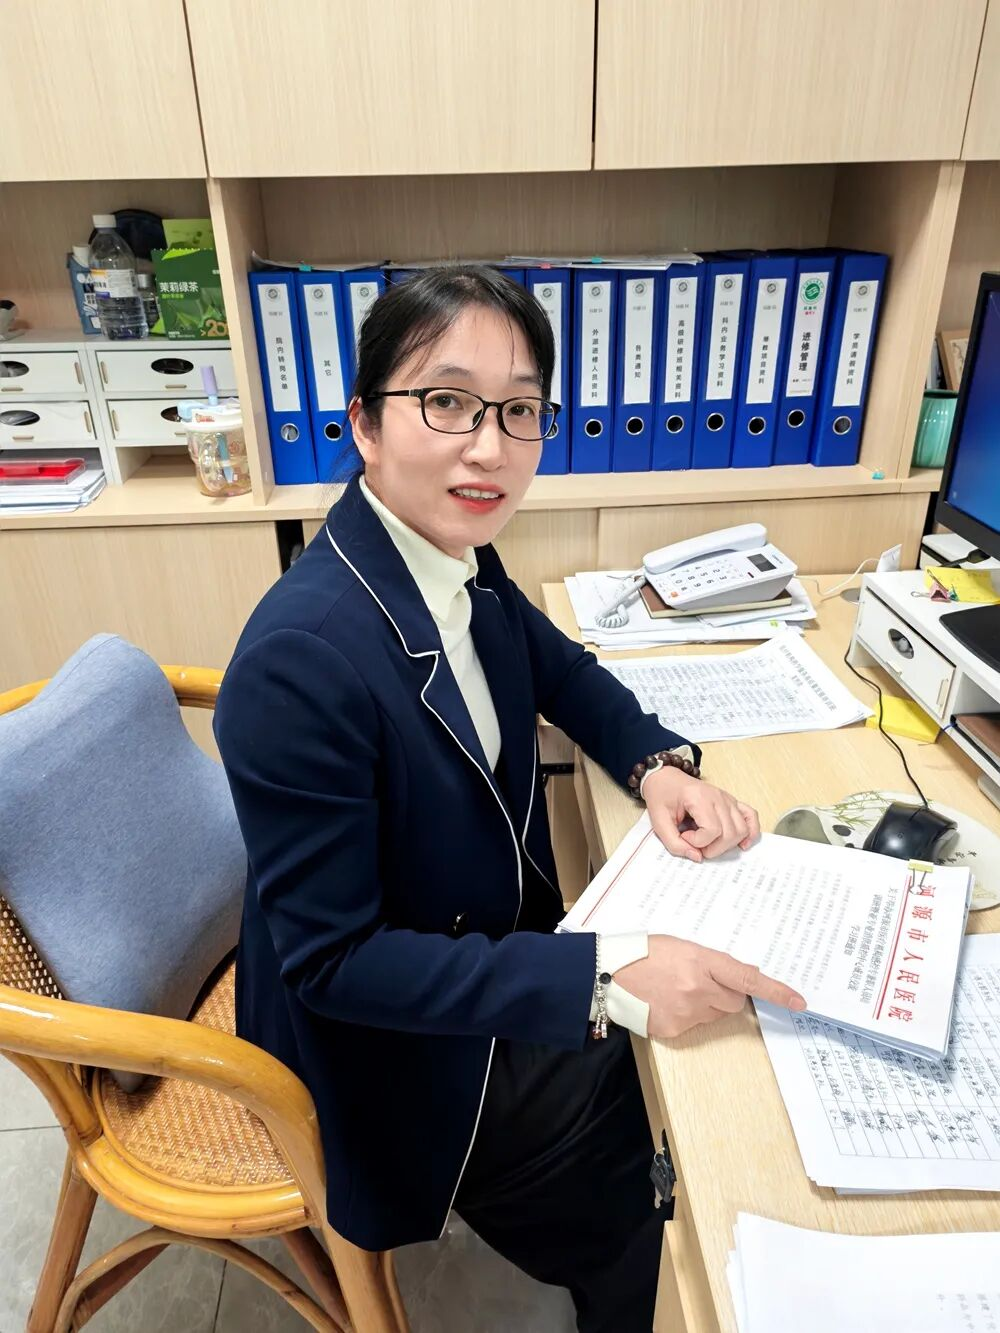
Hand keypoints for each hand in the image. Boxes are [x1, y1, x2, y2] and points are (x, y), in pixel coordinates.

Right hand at [615, 935, 806, 1039]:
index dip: (776, 991)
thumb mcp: (682, 946)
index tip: (799, 1002)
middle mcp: (698, 989)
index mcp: (701, 961)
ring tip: (676, 988)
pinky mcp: (674, 1030)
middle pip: (733, 1001)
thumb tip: (745, 975)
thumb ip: (714, 962)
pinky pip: (694, 1024)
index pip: (748, 979)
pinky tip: (665, 1001)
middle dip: (725, 993)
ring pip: (714, 1014)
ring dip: (705, 1004)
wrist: (607, 973)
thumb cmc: (645, 952)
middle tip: (701, 980)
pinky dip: (685, 1014)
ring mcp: (686, 1012)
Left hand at [642, 765, 759, 861]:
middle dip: (713, 848)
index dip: (698, 841)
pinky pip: (750, 816)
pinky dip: (751, 832)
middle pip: (730, 833)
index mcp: (699, 798)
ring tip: (709, 842)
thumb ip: (674, 843)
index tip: (684, 836)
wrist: (665, 778)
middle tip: (696, 845)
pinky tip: (742, 843)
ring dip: (728, 844)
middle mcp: (718, 797)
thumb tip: (697, 857)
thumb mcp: (658, 821)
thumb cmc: (662, 795)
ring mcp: (727, 798)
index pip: (712, 830)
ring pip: (741, 829)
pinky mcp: (731, 802)